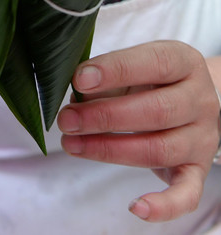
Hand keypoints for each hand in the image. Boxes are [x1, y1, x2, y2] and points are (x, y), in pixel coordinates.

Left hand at [57, 41, 220, 222]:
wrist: (192, 100)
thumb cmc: (151, 79)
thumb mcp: (134, 67)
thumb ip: (108, 78)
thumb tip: (76, 96)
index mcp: (184, 62)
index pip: (153, 63)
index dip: (115, 70)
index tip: (79, 80)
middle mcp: (200, 99)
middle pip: (155, 111)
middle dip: (104, 116)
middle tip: (67, 119)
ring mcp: (203, 137)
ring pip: (159, 149)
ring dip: (110, 150)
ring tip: (72, 145)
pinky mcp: (198, 171)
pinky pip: (187, 194)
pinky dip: (163, 205)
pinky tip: (136, 207)